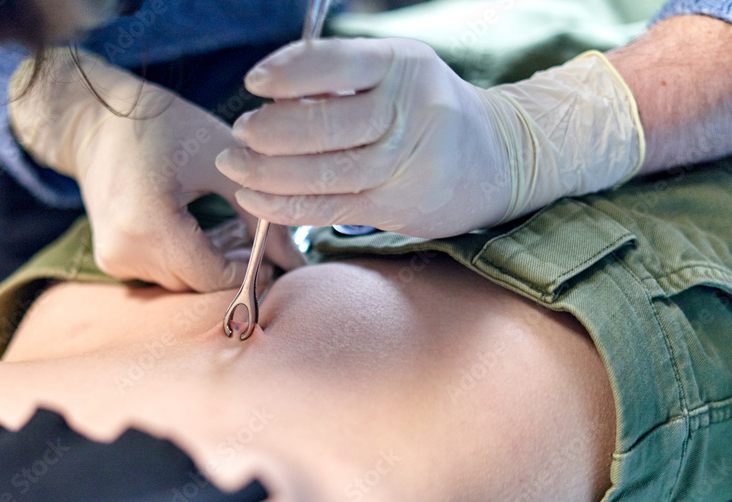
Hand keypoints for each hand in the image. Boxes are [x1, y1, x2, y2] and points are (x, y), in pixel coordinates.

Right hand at [10, 49, 303, 291]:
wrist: (95, 120)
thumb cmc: (161, 127)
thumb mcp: (220, 160)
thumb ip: (259, 213)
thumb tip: (296, 259)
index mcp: (147, 224)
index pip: (210, 276)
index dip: (247, 274)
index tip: (274, 259)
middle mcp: (124, 250)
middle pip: (197, 284)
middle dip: (234, 270)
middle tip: (261, 245)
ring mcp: (114, 259)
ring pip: (182, 282)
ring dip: (213, 265)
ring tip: (235, 232)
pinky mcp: (111, 260)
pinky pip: (163, 273)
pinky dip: (189, 259)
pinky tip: (205, 233)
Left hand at [216, 38, 643, 237]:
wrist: (498, 160)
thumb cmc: (428, 111)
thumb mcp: (397, 75)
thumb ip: (343, 83)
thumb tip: (272, 99)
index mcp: (404, 65)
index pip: (337, 64)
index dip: (288, 74)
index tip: (254, 83)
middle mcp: (408, 111)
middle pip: (325, 123)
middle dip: (270, 131)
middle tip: (239, 132)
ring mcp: (405, 162)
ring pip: (322, 170)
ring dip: (266, 172)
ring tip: (233, 166)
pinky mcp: (396, 205)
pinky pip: (328, 207)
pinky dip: (284, 205)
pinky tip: (254, 198)